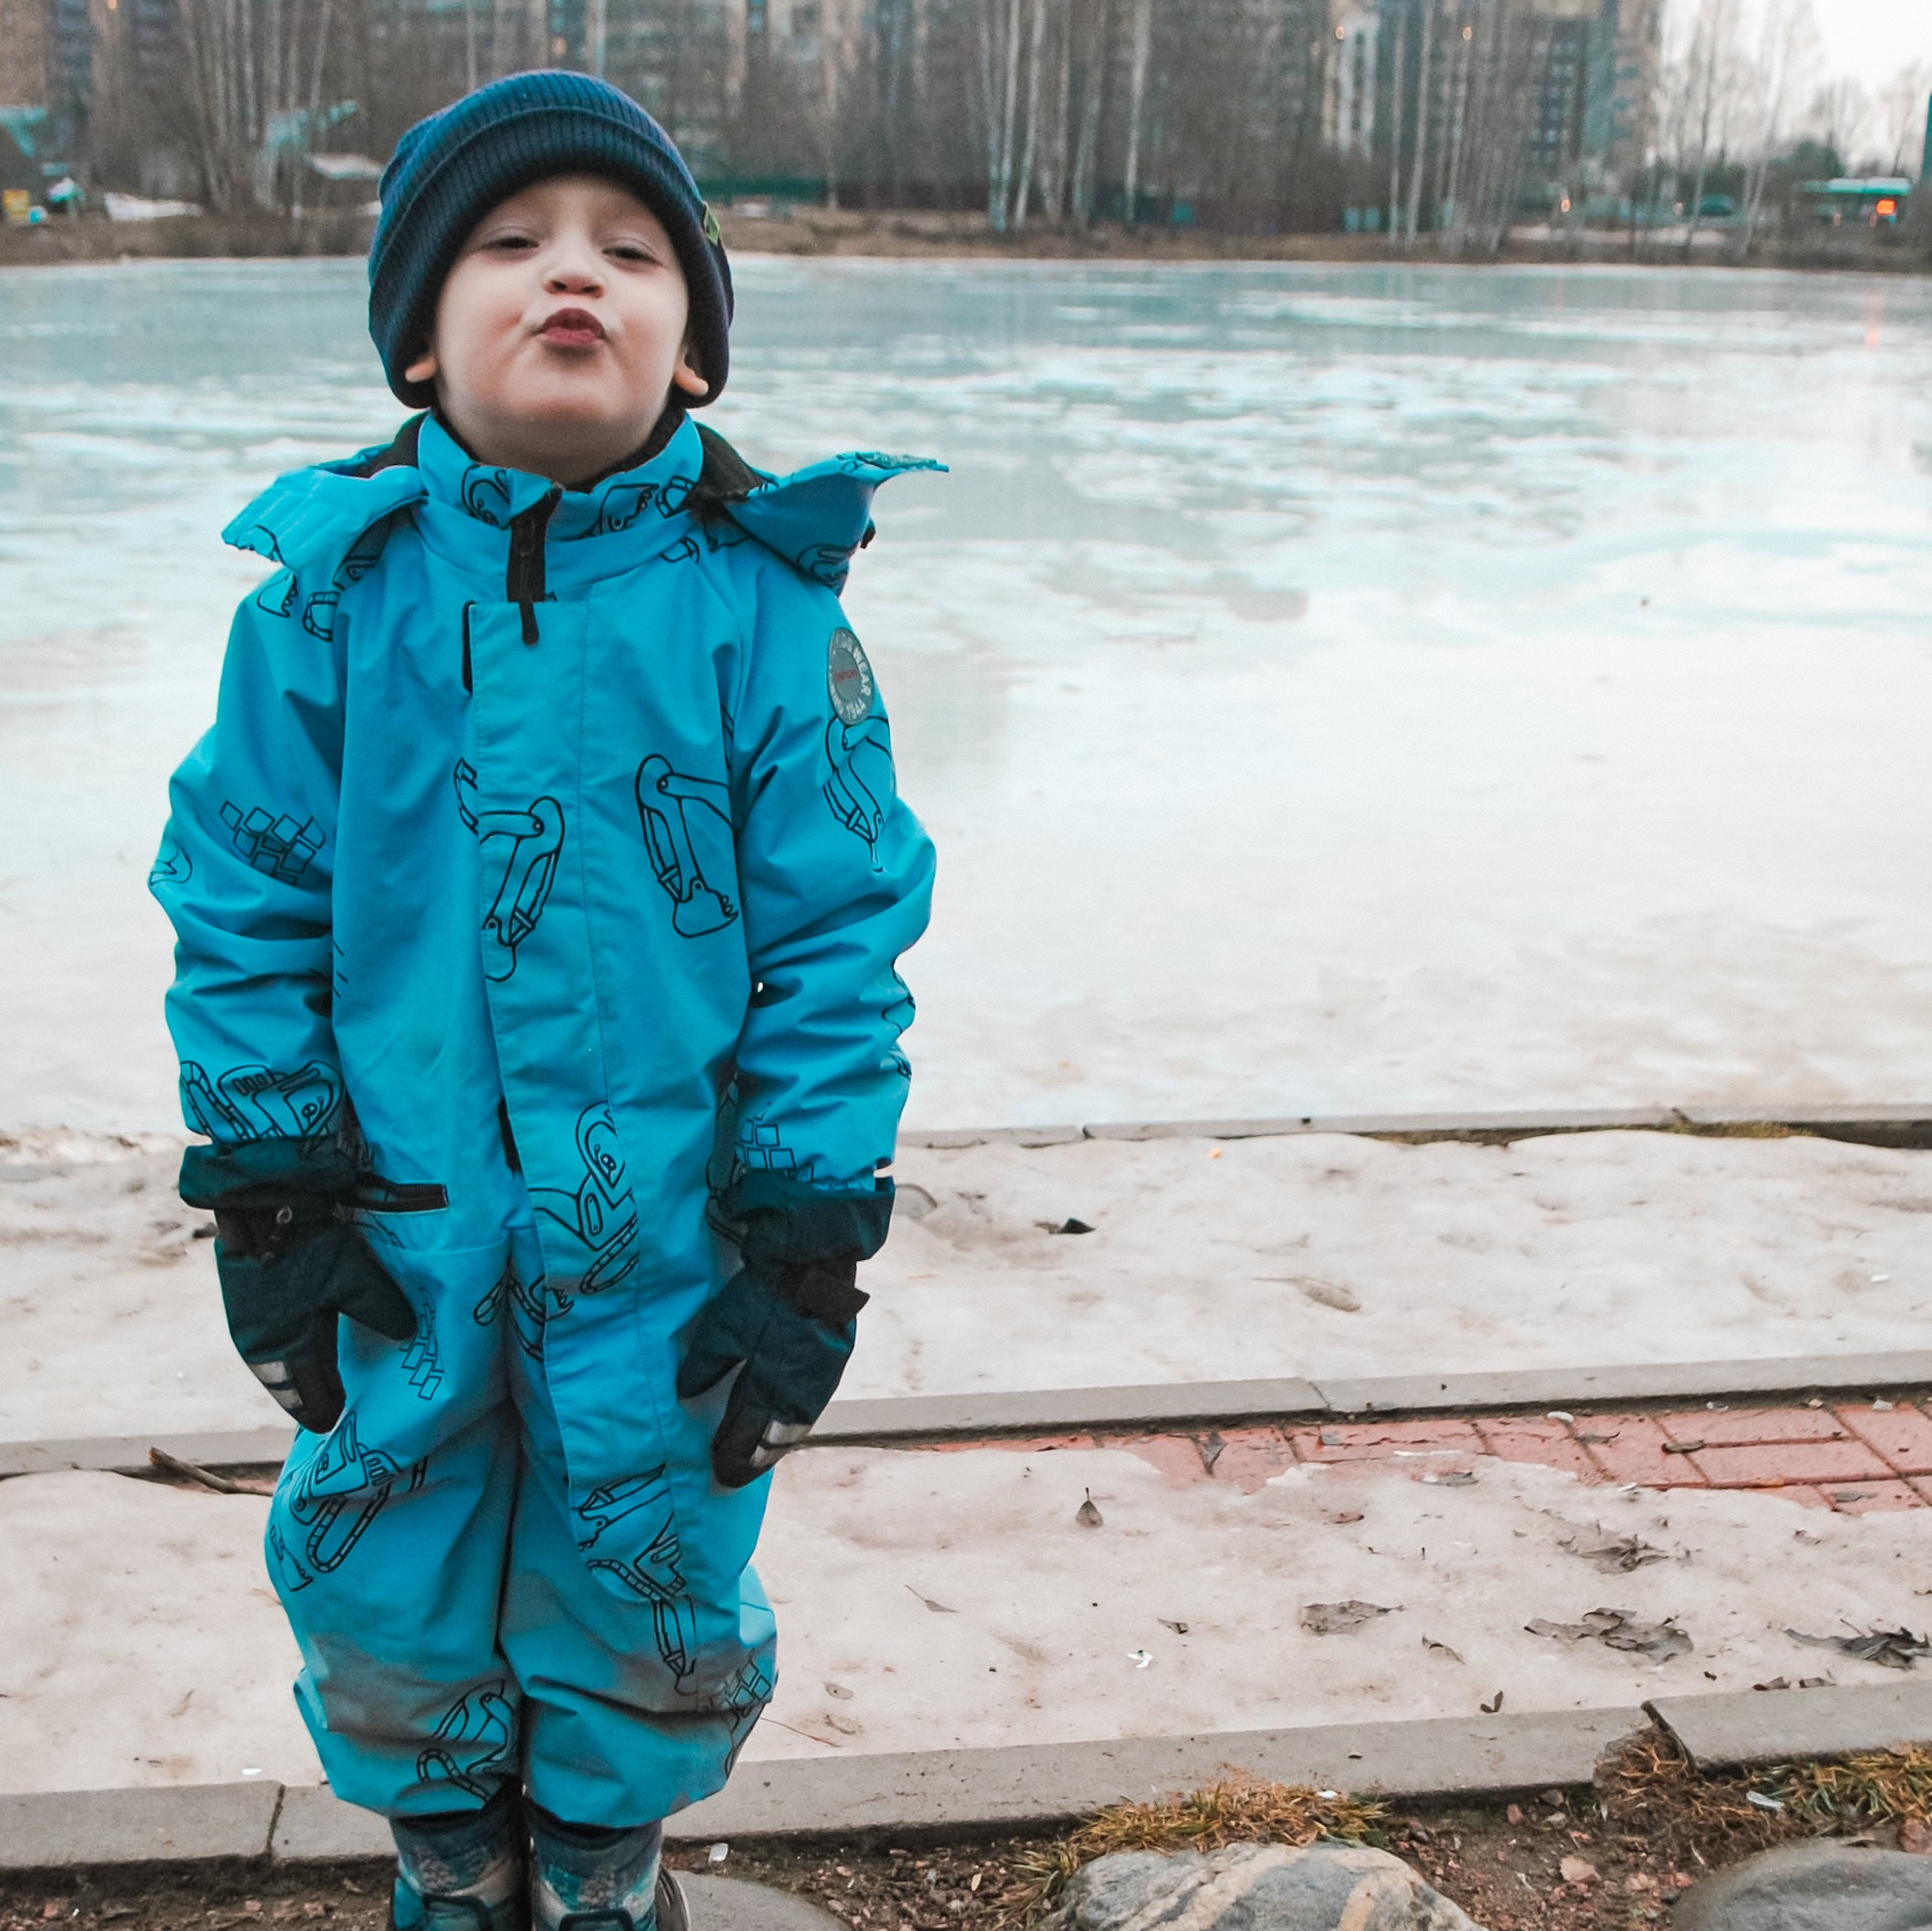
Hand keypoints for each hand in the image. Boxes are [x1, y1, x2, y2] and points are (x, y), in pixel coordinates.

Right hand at [212, 1200, 416, 1433]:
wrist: (262, 1207)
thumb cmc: (310, 1248)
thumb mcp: (357, 1281)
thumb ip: (382, 1312)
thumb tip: (406, 1333)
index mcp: (285, 1347)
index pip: (303, 1394)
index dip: (320, 1408)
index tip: (333, 1422)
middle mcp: (262, 1342)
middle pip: (289, 1381)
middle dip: (311, 1394)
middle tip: (332, 1408)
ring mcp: (250, 1322)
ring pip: (277, 1363)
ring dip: (298, 1373)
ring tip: (321, 1379)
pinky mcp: (247, 1301)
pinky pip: (269, 1341)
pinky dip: (288, 1350)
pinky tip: (304, 1342)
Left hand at [675, 1257, 867, 1487]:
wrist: (816, 1260)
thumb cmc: (765, 1292)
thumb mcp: (725, 1328)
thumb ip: (706, 1365)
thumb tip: (686, 1396)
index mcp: (770, 1383)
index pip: (748, 1434)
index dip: (733, 1457)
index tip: (717, 1477)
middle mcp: (799, 1391)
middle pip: (773, 1438)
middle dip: (751, 1459)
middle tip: (732, 1477)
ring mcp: (820, 1378)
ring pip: (794, 1425)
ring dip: (774, 1444)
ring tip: (759, 1459)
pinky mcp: (833, 1361)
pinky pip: (809, 1406)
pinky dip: (793, 1423)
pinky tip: (785, 1424)